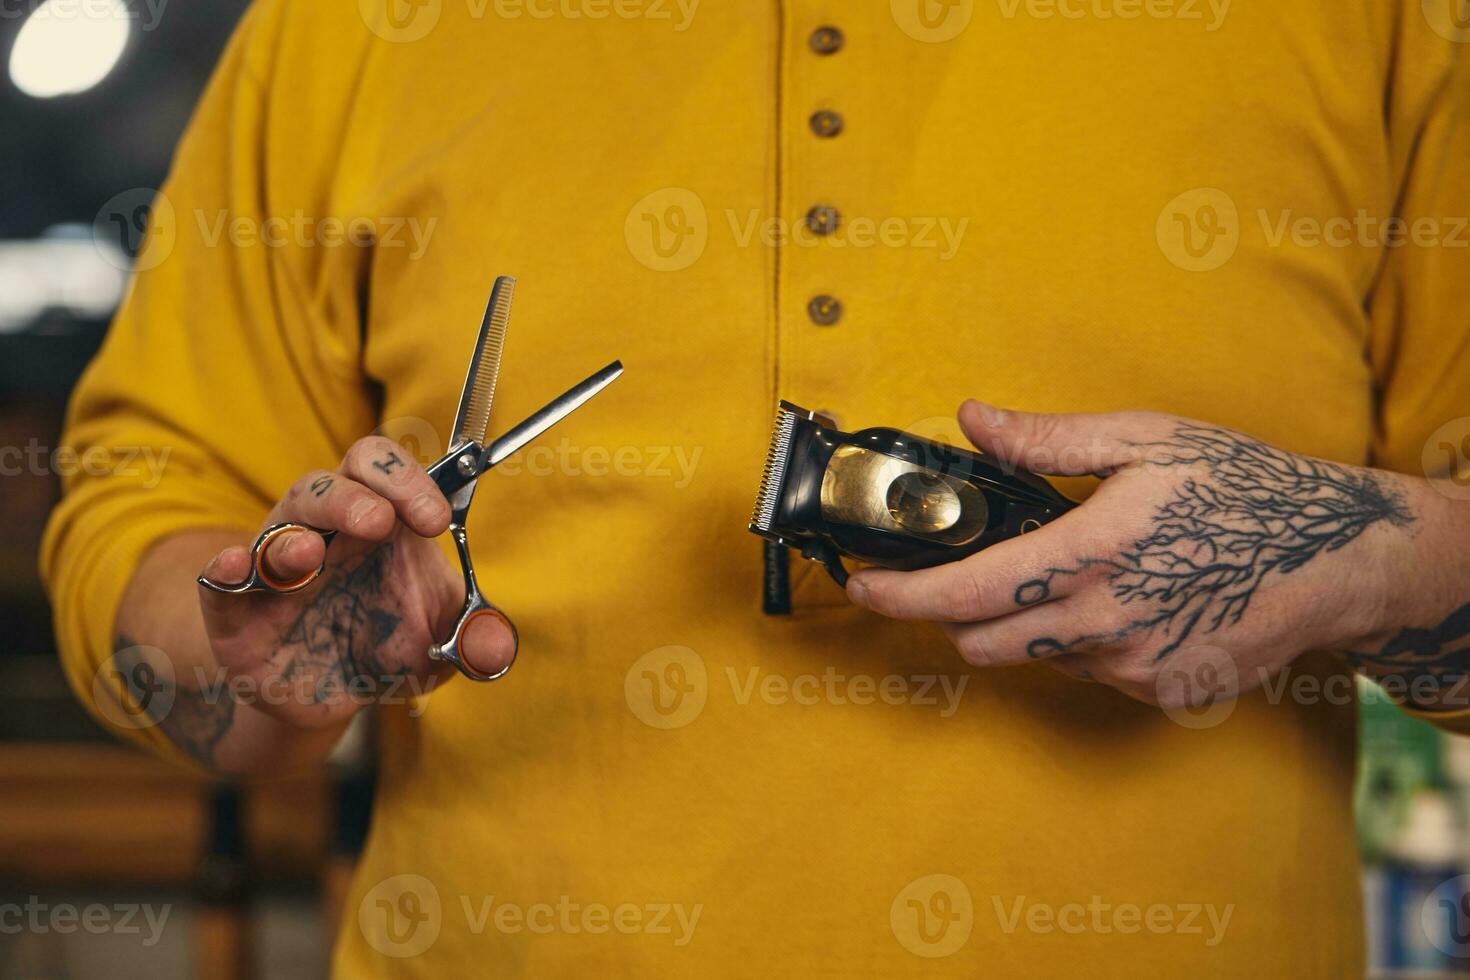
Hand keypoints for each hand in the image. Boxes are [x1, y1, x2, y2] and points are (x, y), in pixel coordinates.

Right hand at [197, 436, 516, 729]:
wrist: (329, 698)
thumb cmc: (387, 648)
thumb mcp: (440, 648)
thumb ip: (474, 641)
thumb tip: (496, 648)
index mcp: (378, 523)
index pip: (383, 469)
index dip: (408, 480)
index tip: (436, 520)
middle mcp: (325, 532)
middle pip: (329, 484)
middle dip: (355, 496)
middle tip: (381, 523)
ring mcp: (278, 570)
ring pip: (278, 528)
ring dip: (292, 537)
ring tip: (310, 554)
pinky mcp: (237, 614)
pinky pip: (218, 582)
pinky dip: (222, 570)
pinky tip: (233, 569)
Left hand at [845, 401, 1423, 707]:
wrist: (1337, 558)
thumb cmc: (1243, 487)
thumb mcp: (1145, 439)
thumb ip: (1046, 439)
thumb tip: (973, 420)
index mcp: (1091, 554)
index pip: (965, 591)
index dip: (900, 594)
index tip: (861, 585)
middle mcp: (1105, 623)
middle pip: (979, 641)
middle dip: (950, 611)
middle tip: (957, 571)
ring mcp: (1133, 668)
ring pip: (1032, 657)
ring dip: (1022, 621)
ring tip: (1069, 569)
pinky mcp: (1159, 694)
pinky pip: (1085, 671)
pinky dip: (1078, 640)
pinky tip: (1122, 598)